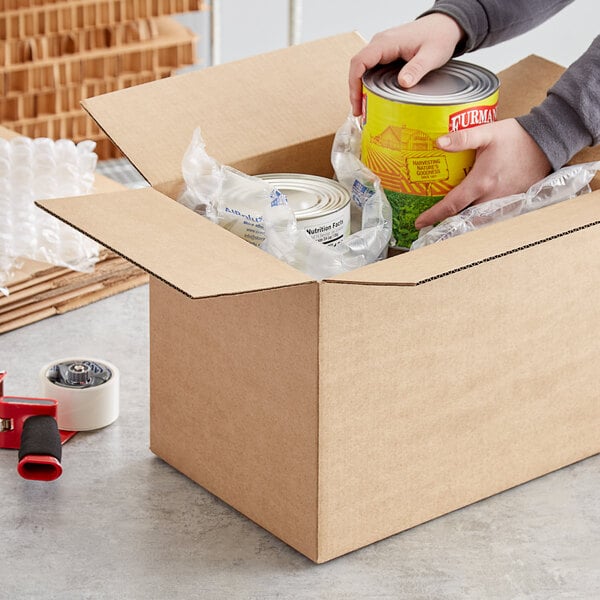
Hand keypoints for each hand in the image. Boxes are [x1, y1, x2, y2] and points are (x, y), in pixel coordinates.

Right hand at [349, 13, 463, 115]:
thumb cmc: (439, 36)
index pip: (359, 62)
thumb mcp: (432, 54)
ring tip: (364, 109)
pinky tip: (372, 98)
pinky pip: (371, 69)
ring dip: (361, 89)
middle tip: (359, 112)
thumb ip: (417, 68)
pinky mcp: (386, 54)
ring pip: (363, 70)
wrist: (444, 26)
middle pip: (358, 68)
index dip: (354, 84)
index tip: (357, 102)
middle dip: (355, 91)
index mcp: (387, 43)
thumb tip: (403, 83)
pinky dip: (368, 85)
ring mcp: (382, 49)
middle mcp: (380, 44)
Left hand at [414, 119, 552, 228]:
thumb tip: (438, 142)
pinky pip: (492, 216)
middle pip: (463, 218)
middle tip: (430, 224)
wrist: (548, 141)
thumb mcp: (487, 132)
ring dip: (463, 223)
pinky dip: (479, 218)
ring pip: (478, 220)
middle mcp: (492, 197)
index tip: (419, 222)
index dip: (434, 215)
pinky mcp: (514, 202)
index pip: (452, 205)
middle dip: (446, 224)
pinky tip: (470, 214)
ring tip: (447, 222)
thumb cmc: (517, 137)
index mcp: (482, 183)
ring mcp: (504, 202)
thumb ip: (462, 137)